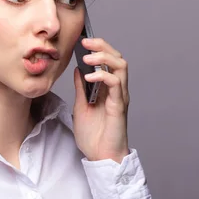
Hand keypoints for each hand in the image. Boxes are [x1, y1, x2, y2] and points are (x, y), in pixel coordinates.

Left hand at [72, 37, 129, 162]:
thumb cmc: (93, 136)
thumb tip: (77, 71)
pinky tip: (89, 77)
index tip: (82, 41)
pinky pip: (116, 83)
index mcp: (108, 88)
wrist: (100, 157)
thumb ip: (81, 88)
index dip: (98, 48)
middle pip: (117, 57)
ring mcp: (120, 96)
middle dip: (102, 46)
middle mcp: (117, 89)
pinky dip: (103, 76)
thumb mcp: (80, 106)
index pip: (108, 60)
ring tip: (87, 57)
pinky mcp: (119, 105)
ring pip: (121, 66)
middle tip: (86, 42)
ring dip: (103, 57)